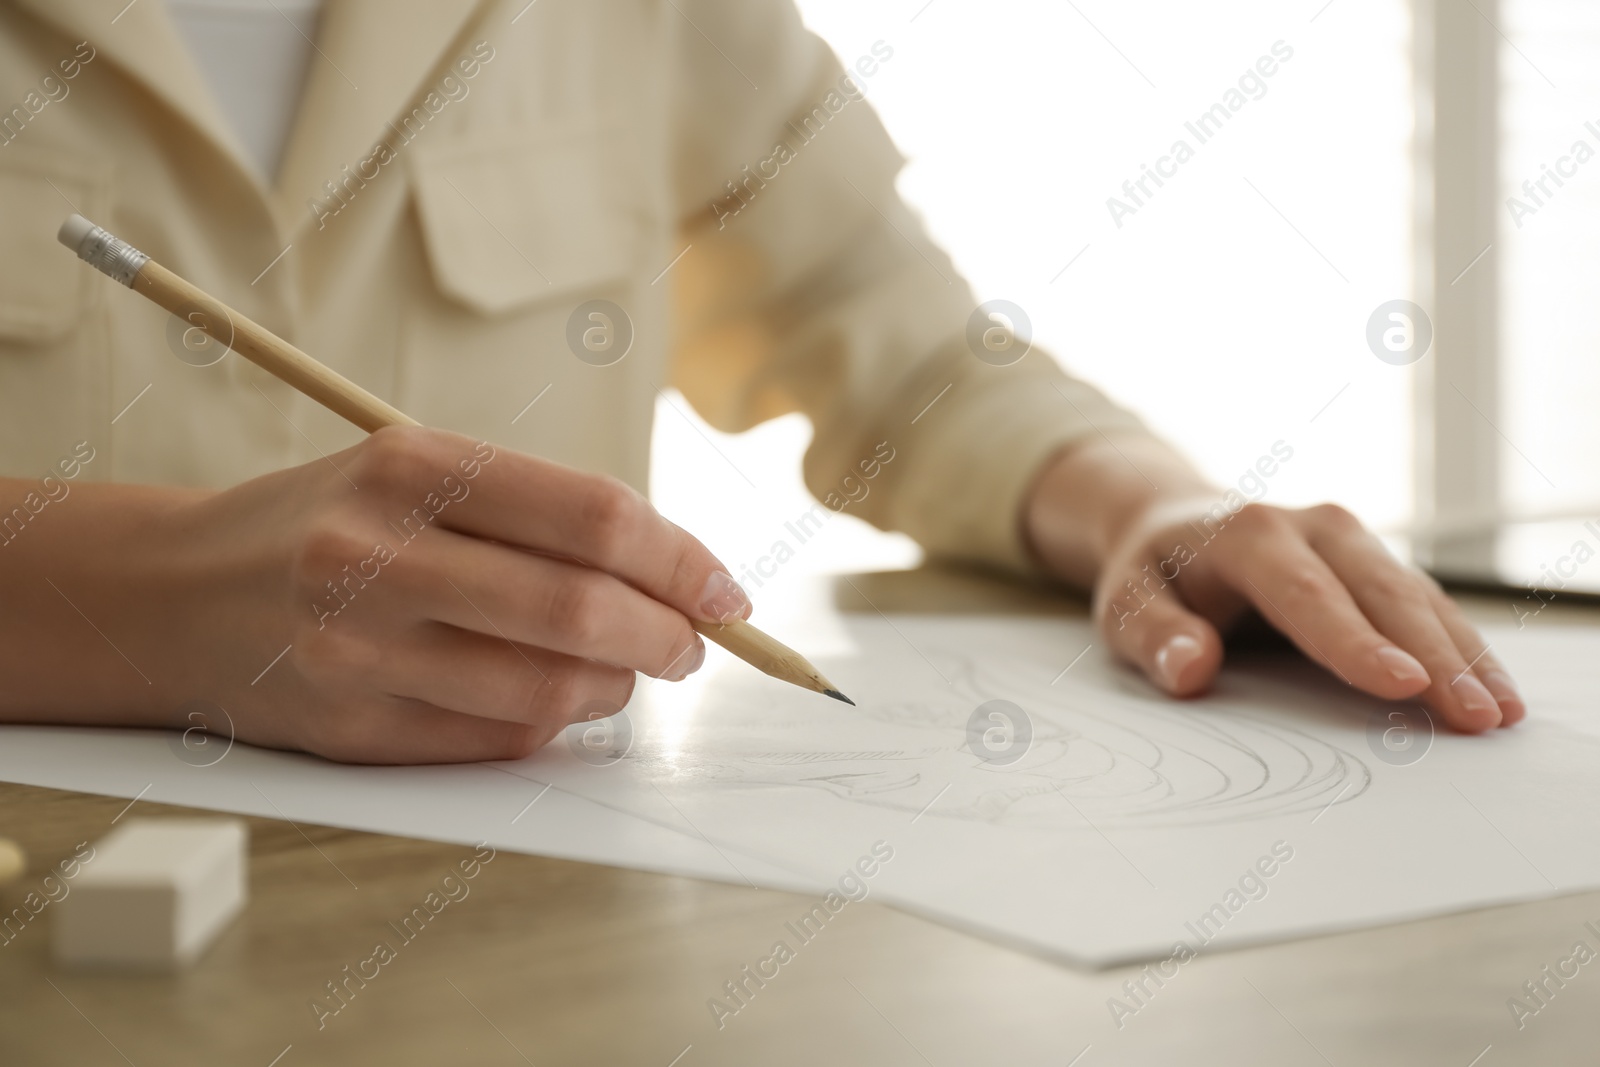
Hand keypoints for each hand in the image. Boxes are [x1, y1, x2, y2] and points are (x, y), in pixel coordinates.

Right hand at [0, 427, 750, 762]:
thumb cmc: (324, 521)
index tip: (727, 590)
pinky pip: (497, 739)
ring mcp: (359, 650)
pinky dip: (555, 722)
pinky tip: (558, 699)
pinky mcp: (350, 730)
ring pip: (549, 689)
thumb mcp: (413, 468)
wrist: (172, 593)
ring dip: (619, 687)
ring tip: (628, 671)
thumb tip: (676, 573)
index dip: (683, 559)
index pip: (593, 517)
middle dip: (670, 635)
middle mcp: (378, 555)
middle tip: (694, 644)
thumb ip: (535, 511)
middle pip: (583, 610)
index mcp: (409, 466)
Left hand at [1024, 437, 1522, 731]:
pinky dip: (1460, 647)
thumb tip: (1190, 669)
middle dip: (1435, 657)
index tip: (1403, 684)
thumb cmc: (1154, 575)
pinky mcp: (1374, 567)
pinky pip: (1425, 606)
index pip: (1307, 594)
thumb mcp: (1125, 604)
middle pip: (1382, 593)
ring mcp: (1353, 543)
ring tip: (1501, 713)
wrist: (1175, 527)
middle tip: (1475, 717)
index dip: (1355, 642)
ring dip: (1464, 655)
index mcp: (1251, 534)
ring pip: (1418, 598)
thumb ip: (1153, 636)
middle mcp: (1314, 528)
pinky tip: (1491, 690)